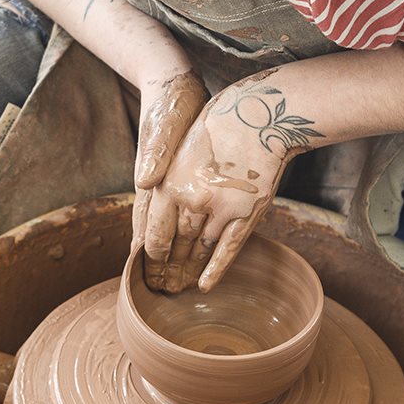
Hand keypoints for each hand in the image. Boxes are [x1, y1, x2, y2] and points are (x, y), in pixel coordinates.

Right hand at [130, 70, 206, 274]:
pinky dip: (177, 229)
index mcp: (152, 180)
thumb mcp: (166, 125)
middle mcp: (155, 186)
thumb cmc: (171, 101)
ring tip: (175, 276)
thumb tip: (145, 182)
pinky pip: (174, 210)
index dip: (147, 256)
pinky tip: (186, 239)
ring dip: (168, 251)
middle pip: (152, 233)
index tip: (148, 281)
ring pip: (162, 225)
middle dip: (157, 264)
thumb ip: (156, 152)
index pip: (144, 227)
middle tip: (165, 292)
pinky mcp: (177, 173)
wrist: (171, 79)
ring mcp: (165, 181)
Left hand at [133, 73, 320, 292]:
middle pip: (175, 247)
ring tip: (179, 287)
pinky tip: (204, 286)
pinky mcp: (247, 212)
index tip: (147, 269)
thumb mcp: (178, 147)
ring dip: (188, 272)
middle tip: (160, 287)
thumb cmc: (216, 126)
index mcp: (168, 185)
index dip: (150, 258)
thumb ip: (163, 177)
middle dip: (166, 270)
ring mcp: (221, 209)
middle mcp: (191, 201)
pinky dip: (215, 269)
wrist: (256, 115)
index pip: (154, 235)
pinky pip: (227, 248)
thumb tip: (147, 196)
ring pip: (199, 250)